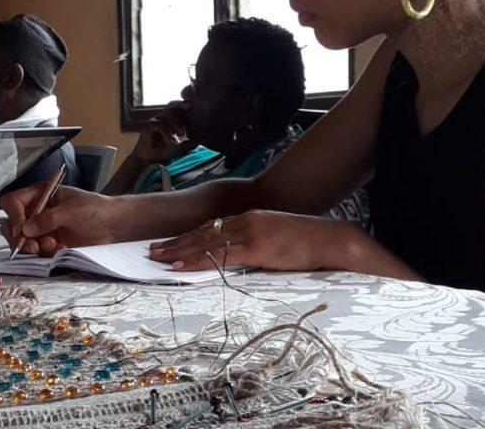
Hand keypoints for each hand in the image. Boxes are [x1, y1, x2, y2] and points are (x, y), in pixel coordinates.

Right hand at [0, 185, 117, 255]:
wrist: (113, 226)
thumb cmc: (97, 210)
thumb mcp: (72, 210)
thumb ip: (48, 219)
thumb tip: (26, 229)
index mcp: (40, 195)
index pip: (13, 202)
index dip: (14, 216)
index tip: (23, 229)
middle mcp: (37, 212)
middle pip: (11, 224)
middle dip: (19, 237)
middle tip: (33, 245)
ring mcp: (42, 229)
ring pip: (22, 241)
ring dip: (33, 247)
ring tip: (51, 245)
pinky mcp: (49, 243)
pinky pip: (37, 252)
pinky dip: (45, 254)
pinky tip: (60, 249)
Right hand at [131, 101, 196, 163]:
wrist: (149, 160)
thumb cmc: (162, 151)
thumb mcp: (179, 148)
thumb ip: (188, 144)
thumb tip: (200, 141)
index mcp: (172, 121)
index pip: (180, 110)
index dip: (187, 106)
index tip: (196, 106)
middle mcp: (163, 118)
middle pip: (173, 106)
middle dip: (181, 104)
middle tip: (190, 107)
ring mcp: (155, 120)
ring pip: (168, 113)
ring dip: (176, 123)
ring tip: (182, 134)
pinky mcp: (148, 125)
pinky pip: (160, 125)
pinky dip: (167, 133)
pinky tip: (170, 141)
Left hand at [147, 210, 364, 271]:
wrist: (332, 240)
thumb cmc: (309, 244)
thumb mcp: (277, 240)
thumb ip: (256, 245)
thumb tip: (240, 259)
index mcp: (250, 218)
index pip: (211, 226)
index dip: (188, 235)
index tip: (170, 242)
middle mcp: (245, 220)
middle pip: (202, 231)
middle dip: (176, 241)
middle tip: (152, 250)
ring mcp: (249, 232)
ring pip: (205, 241)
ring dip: (179, 250)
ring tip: (158, 258)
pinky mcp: (256, 246)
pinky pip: (219, 255)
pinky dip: (196, 260)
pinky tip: (181, 266)